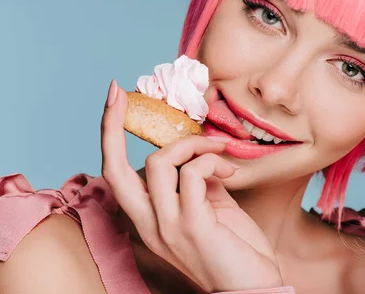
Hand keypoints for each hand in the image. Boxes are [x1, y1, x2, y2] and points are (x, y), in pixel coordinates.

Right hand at [100, 80, 283, 291]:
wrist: (255, 290)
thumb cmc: (234, 250)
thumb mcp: (209, 208)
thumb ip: (196, 182)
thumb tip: (197, 153)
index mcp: (149, 220)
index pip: (115, 174)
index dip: (109, 133)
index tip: (114, 95)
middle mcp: (149, 224)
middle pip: (113, 168)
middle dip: (111, 124)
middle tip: (119, 91)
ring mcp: (167, 226)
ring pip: (160, 162)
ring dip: (192, 144)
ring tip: (218, 151)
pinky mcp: (191, 225)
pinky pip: (192, 173)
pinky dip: (211, 160)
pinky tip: (227, 171)